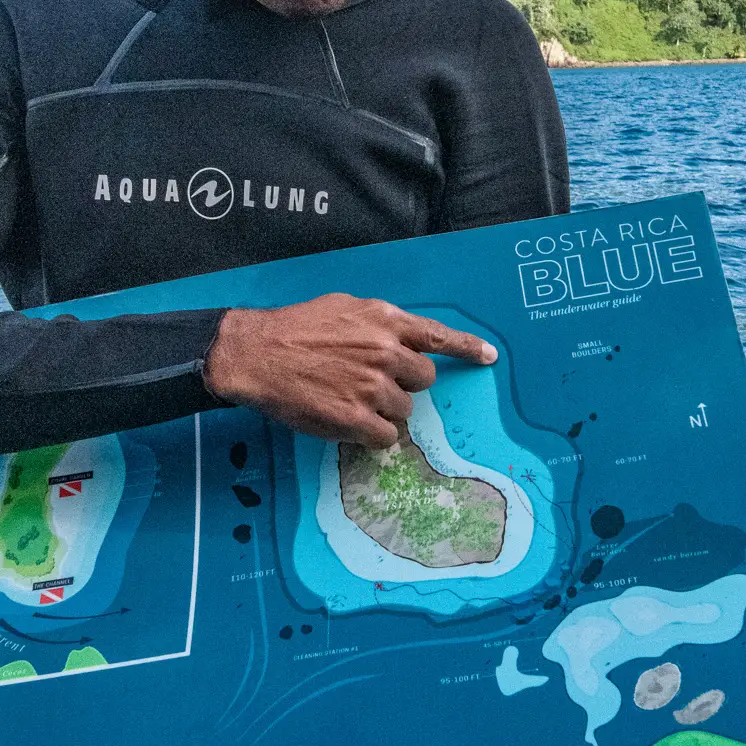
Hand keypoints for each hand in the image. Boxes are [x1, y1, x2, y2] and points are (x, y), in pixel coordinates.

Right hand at [204, 294, 496, 449]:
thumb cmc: (296, 328)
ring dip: (384, 410)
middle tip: (373, 382)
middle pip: (424, 380)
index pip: (438, 336)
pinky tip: (349, 421)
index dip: (467, 348)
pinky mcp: (356, 418)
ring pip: (404, 411)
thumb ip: (378, 323)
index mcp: (384, 321)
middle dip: (404, 384)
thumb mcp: (343, 308)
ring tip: (349, 398)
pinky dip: (372, 434)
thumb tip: (399, 339)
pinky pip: (385, 436)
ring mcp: (372, 387)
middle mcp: (385, 352)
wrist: (257, 353)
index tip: (488, 358)